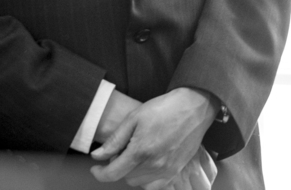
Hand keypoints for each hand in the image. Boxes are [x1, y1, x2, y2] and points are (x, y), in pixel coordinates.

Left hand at [90, 87, 218, 186]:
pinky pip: (154, 185)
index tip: (95, 168)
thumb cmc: (165, 108)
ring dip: (133, 172)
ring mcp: (167, 170)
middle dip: (119, 167)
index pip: (112, 174)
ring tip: (138, 154)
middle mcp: (154, 164)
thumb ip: (115, 140)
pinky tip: (148, 165)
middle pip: (125, 177)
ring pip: (139, 182)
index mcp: (141, 150)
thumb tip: (97, 156)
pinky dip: (147, 179)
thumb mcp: (134, 117)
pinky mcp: (176, 171)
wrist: (194, 107)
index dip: (99, 174)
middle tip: (123, 150)